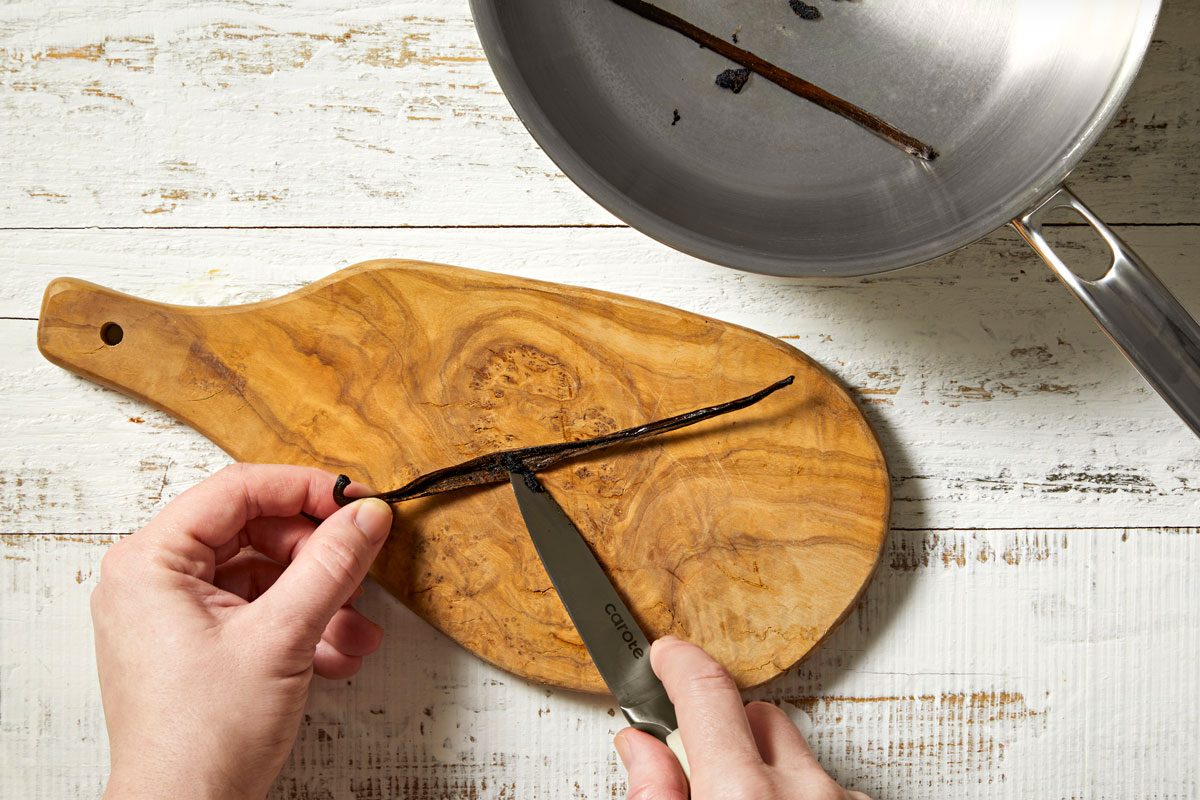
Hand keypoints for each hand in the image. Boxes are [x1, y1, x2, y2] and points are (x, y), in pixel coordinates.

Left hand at [91, 463, 392, 799]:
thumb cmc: (202, 739)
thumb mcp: (282, 637)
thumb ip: (331, 566)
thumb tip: (365, 516)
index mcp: (151, 562)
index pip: (237, 491)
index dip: (304, 490)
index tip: (356, 502)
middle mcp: (154, 580)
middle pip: (255, 531)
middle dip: (317, 557)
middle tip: (361, 566)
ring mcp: (174, 614)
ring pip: (264, 574)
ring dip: (319, 597)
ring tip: (356, 629)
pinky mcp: (197, 643)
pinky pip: (258, 610)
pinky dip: (301, 625)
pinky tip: (337, 653)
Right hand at [614, 637, 869, 799]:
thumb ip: (656, 796)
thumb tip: (641, 749)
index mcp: (743, 795)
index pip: (706, 691)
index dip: (678, 664)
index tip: (665, 655)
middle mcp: (807, 790)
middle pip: (759, 717)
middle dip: (728, 735)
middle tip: (702, 776)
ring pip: (800, 755)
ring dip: (772, 773)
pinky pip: (830, 784)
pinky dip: (806, 798)